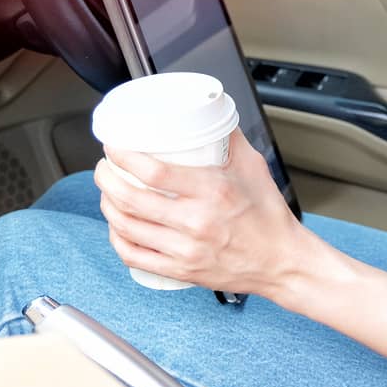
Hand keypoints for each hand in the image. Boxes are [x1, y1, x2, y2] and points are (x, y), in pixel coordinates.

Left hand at [93, 128, 309, 298]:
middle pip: (132, 199)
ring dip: (108, 206)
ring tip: (107, 192)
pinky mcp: (181, 270)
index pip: (154, 172)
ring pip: (127, 228)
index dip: (124, 157)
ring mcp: (186, 250)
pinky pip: (135, 257)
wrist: (281, 261)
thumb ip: (228, 139)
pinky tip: (117, 227)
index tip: (114, 147)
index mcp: (212, 191)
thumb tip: (209, 115)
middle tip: (104, 167)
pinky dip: (117, 239)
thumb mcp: (252, 167)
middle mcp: (196, 222)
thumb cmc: (268, 216)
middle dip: (107, 179)